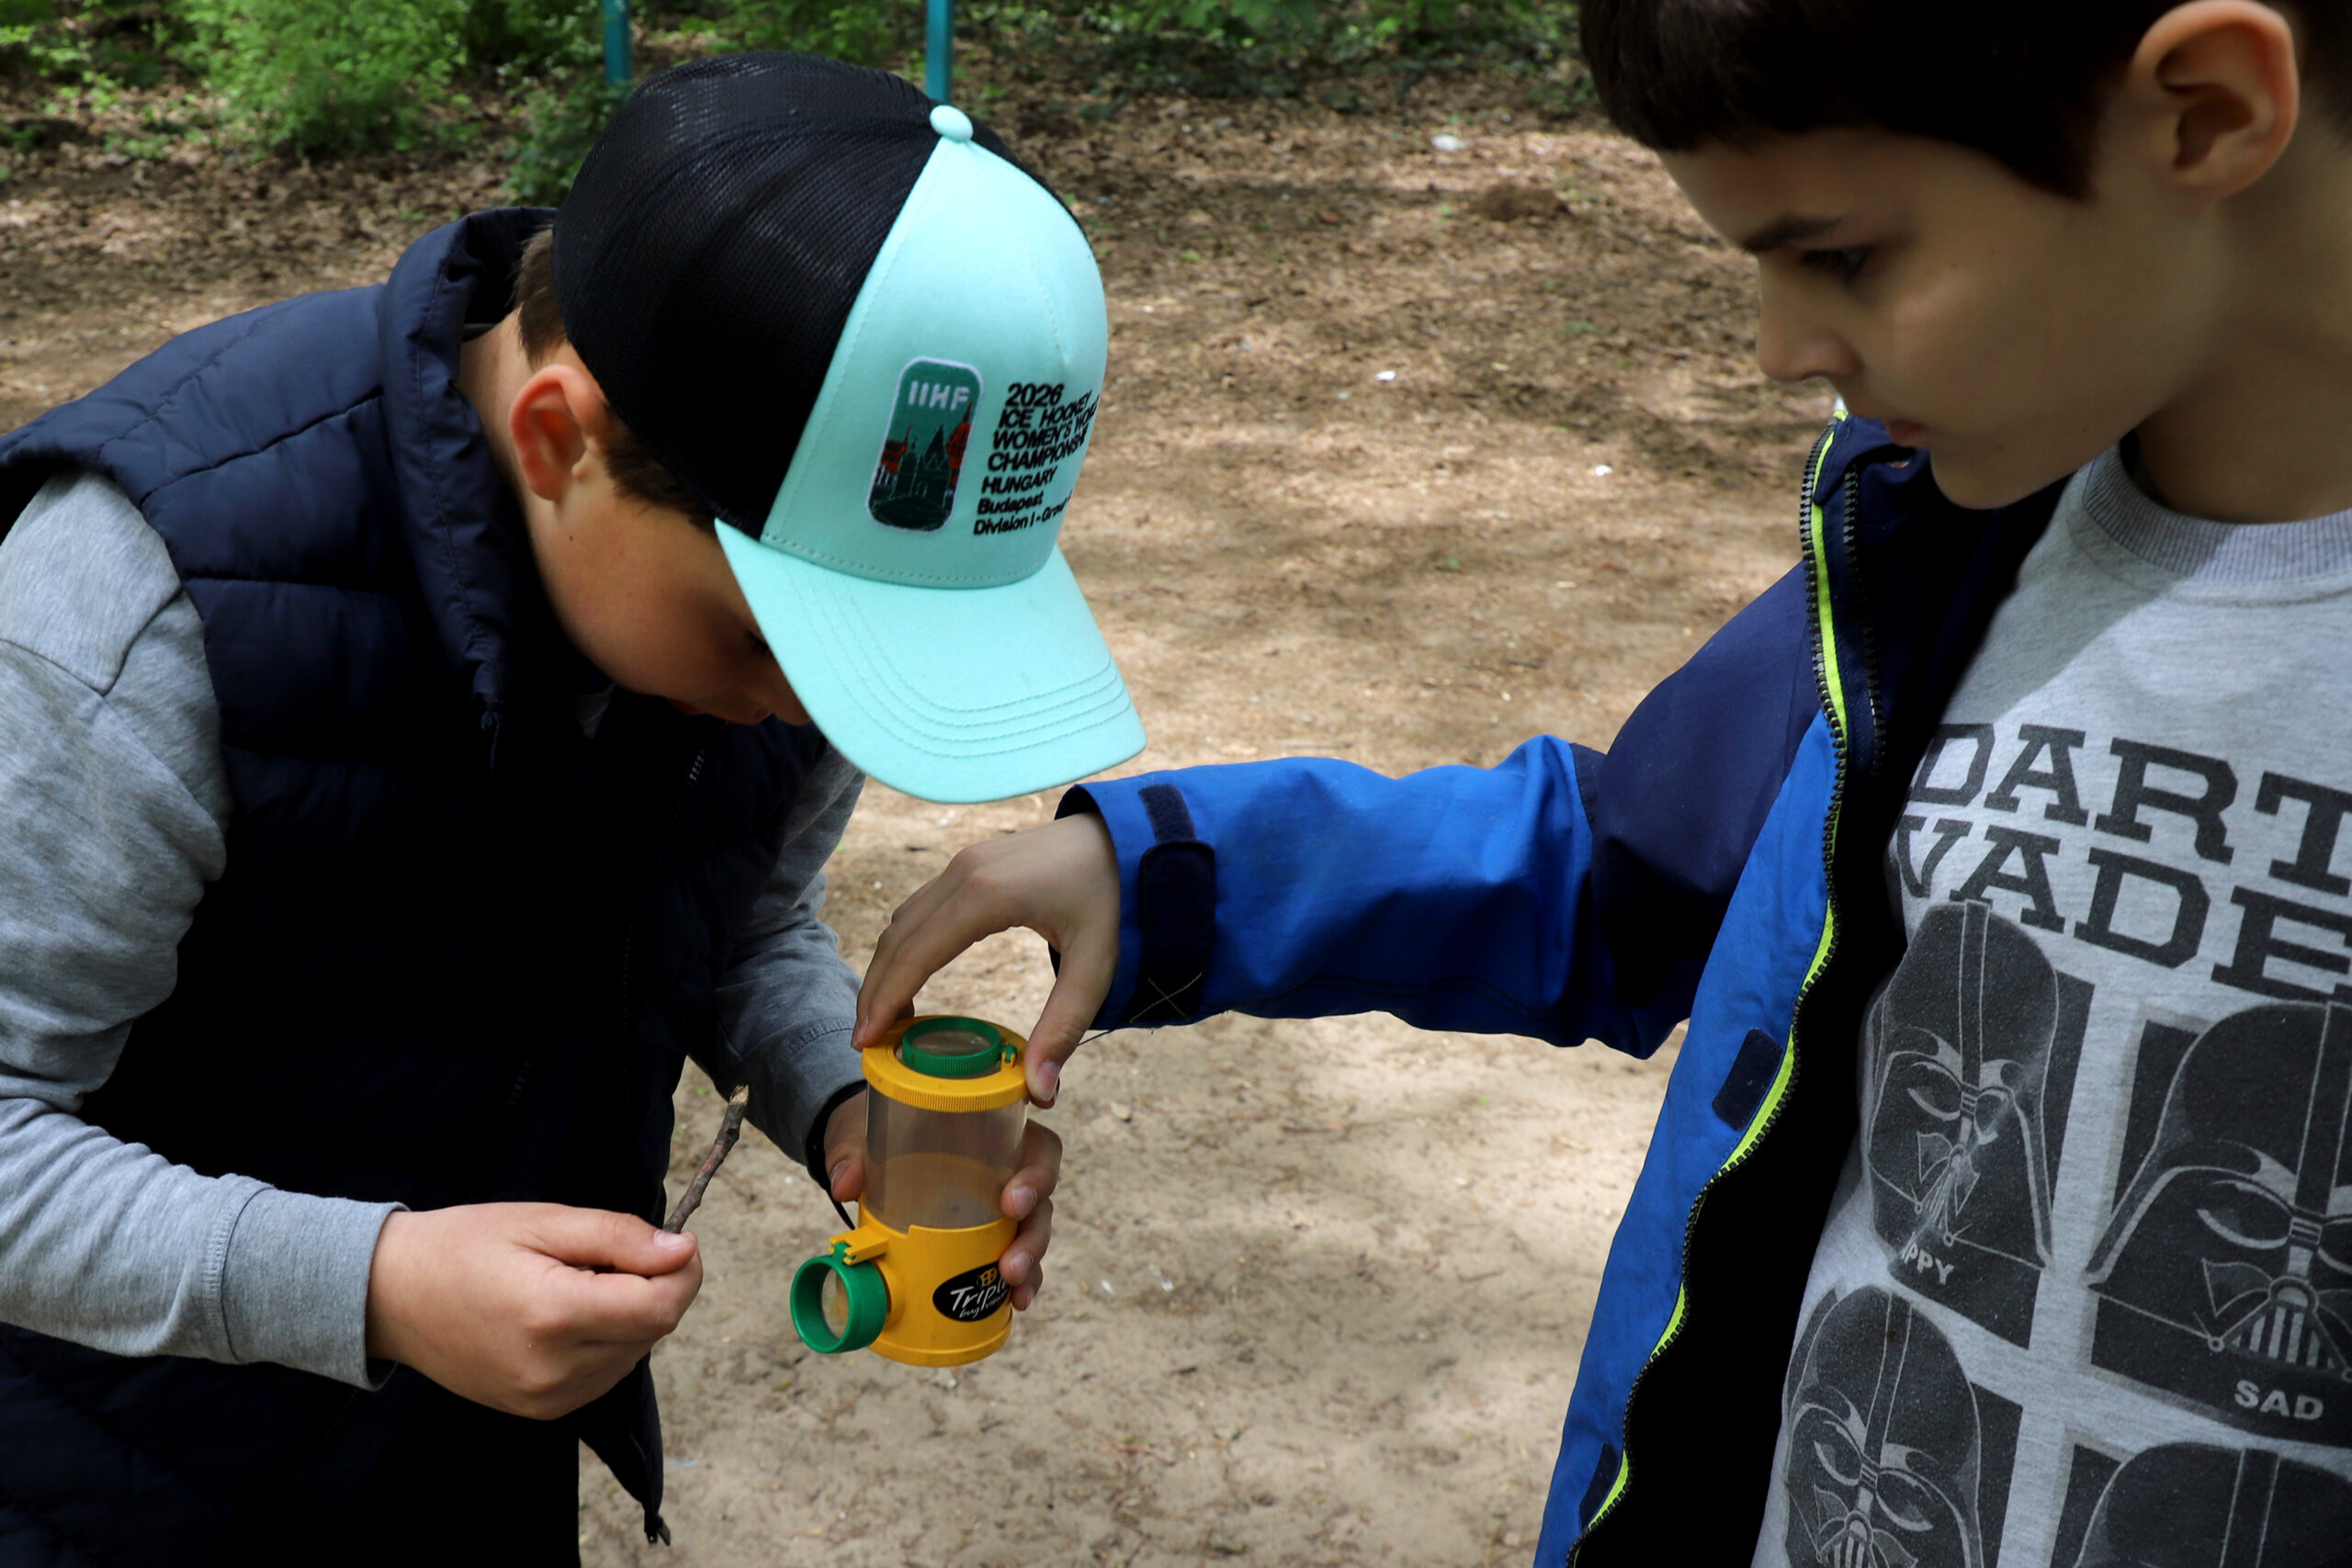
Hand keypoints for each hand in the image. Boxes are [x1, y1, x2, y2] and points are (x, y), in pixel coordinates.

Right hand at [363, 1203, 701, 1419]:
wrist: (391, 1297)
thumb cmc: (463, 1246)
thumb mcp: (542, 1221)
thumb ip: (618, 1237)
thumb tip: (682, 1251)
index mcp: (553, 1316)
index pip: (661, 1307)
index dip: (684, 1270)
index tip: (677, 1239)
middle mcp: (554, 1370)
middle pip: (653, 1330)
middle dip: (655, 1286)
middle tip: (609, 1252)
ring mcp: (547, 1399)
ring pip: (634, 1353)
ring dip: (631, 1314)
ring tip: (578, 1281)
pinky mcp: (542, 1410)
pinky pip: (606, 1374)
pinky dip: (608, 1340)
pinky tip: (569, 1313)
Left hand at [815, 1090, 1065, 1310]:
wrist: (873, 1150)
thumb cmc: (883, 1134)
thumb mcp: (865, 1135)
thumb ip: (853, 1154)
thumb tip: (845, 1185)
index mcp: (994, 1134)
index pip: (1037, 1146)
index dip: (1041, 1170)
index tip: (1014, 1197)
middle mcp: (1009, 1168)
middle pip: (1042, 1196)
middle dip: (1032, 1225)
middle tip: (1008, 1254)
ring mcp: (1005, 1206)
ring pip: (1035, 1229)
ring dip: (1030, 1256)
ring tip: (1012, 1281)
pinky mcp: (996, 1235)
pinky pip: (1020, 1257)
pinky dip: (1023, 1280)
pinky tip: (1016, 1301)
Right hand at [854, 812, 1118, 1108]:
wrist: (1129, 835)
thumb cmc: (1115, 897)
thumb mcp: (1095, 967)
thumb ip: (1063, 1028)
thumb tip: (1040, 1094)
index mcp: (987, 896)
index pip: (917, 954)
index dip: (885, 999)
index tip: (863, 1041)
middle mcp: (964, 871)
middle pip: (898, 938)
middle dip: (876, 990)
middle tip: (864, 1042)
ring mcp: (964, 862)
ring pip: (904, 921)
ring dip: (887, 967)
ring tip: (882, 1018)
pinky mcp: (970, 862)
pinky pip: (921, 908)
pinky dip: (904, 945)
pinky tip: (909, 978)